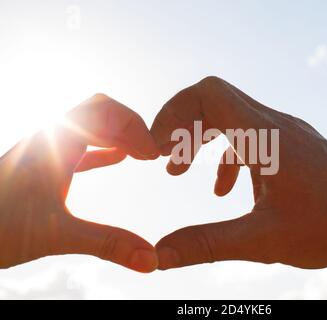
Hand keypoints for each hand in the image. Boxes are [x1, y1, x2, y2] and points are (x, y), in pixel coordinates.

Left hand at [0, 94, 159, 271]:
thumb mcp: (58, 236)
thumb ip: (109, 244)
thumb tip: (150, 259)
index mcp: (56, 142)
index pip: (105, 110)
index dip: (135, 126)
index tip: (153, 155)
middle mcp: (51, 138)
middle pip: (100, 111)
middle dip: (130, 127)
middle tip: (152, 152)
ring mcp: (46, 150)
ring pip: (90, 127)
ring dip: (118, 136)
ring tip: (141, 155)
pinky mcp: (44, 166)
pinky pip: (81, 146)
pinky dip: (104, 149)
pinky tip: (119, 159)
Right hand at [151, 76, 326, 275]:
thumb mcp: (264, 240)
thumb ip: (208, 245)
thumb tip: (161, 255)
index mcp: (265, 136)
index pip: (208, 94)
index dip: (174, 114)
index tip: (156, 150)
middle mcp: (274, 124)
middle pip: (214, 99)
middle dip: (182, 127)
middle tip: (161, 159)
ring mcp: (284, 132)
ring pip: (230, 116)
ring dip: (201, 140)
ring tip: (178, 171)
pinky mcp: (291, 145)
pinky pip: (249, 137)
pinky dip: (226, 157)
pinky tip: (223, 191)